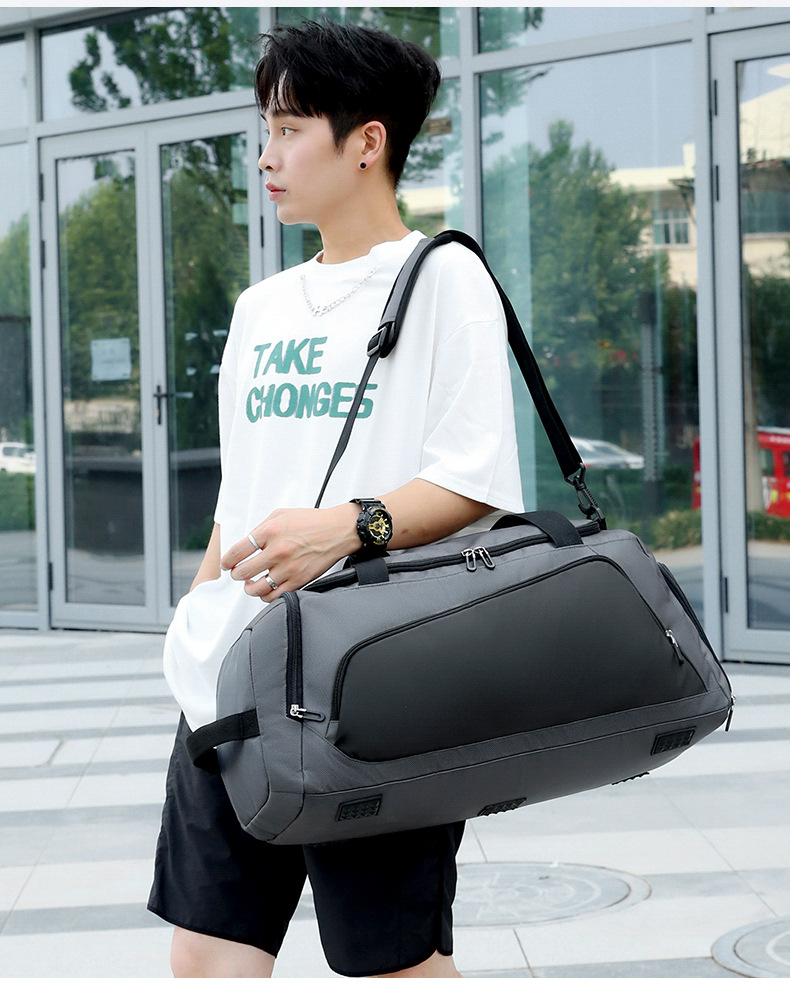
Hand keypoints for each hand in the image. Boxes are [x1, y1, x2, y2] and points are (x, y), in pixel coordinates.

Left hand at [220, 504, 360, 599]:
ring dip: (249, 587)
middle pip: (243, 572)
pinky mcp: (298, 580)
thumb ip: (261, 528)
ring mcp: (288, 568)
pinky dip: (266, 596)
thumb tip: (246, 544)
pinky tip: (266, 589)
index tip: (226, 564)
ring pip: (256, 588)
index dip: (227, 560)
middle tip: (238, 573)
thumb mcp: (281, 515)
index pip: (237, 551)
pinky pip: (274, 596)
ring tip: (250, 583)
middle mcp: (277, 551)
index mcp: (270, 532)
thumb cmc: (313, 522)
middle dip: (236, 574)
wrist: (338, 530)